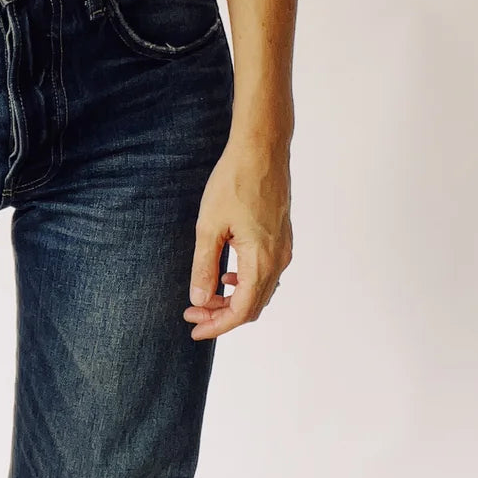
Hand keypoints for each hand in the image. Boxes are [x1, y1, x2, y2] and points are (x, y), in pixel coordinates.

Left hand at [184, 135, 292, 340]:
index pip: (241, 310)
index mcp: (261, 260)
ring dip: (233, 299)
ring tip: (205, 297)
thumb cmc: (234, 181)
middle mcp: (279, 260)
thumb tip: (200, 299)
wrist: (262, 150)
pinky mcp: (282, 238)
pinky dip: (245, 283)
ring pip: (260, 291)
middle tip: (193, 313)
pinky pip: (266, 274)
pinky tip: (226, 275)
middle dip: (222, 314)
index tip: (194, 328)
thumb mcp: (209, 226)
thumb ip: (204, 266)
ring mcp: (284, 249)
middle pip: (252, 306)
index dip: (217, 325)